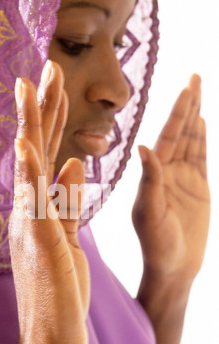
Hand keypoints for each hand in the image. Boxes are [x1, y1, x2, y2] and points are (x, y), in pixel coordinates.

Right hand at [0, 61, 89, 343]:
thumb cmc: (61, 287)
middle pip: (36, 150)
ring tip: (30, 87)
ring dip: (32, 125)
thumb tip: (73, 163)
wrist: (55, 334)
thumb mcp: (67, 237)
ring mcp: (30, 224)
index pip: (46, 155)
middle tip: (46, 69)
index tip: (53, 88)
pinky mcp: (39, 242)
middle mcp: (29, 210)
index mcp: (38, 209)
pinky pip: (35, 201)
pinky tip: (27, 143)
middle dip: (42, 109)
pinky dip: (31, 171)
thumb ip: (68, 202)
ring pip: (31, 167)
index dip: (50, 122)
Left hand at [132, 75, 209, 282]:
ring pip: (190, 141)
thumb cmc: (156, 245)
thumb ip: (149, 180)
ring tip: (198, 91)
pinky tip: (201, 122)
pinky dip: (201, 139)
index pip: (166, 136)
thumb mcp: (150, 213)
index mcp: (153, 175)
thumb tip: (143, 145)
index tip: (186, 87)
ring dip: (194, 116)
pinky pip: (199, 158)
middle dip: (187, 105)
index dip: (177, 112)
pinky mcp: (198, 188)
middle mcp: (166, 172)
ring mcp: (182, 179)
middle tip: (195, 76)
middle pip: (179, 131)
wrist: (173, 267)